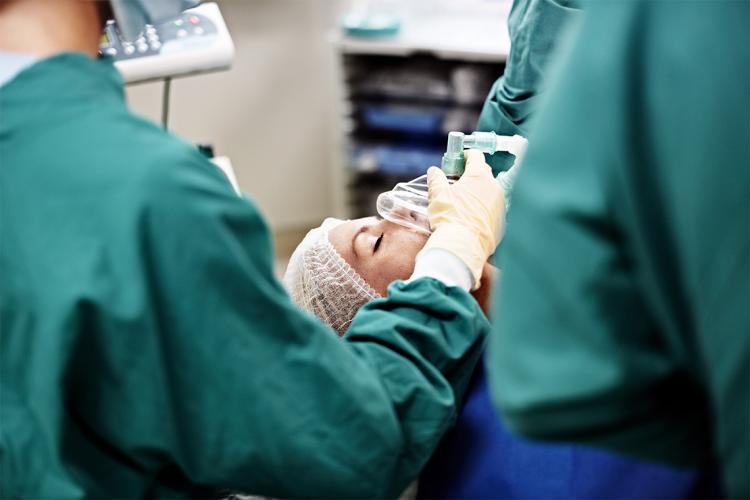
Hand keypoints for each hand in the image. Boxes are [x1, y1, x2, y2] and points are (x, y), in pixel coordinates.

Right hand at [421, 149, 504, 288]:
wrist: (463, 247)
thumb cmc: (450, 218)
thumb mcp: (437, 195)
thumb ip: (436, 179)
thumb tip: (434, 171)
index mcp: (479, 176)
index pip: (476, 156)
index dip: (465, 155)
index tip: (458, 159)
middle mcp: (494, 187)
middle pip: (484, 173)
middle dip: (471, 174)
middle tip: (457, 181)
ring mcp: (500, 204)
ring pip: (490, 192)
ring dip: (479, 192)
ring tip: (464, 201)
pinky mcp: (502, 221)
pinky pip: (493, 208)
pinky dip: (484, 208)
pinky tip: (472, 216)